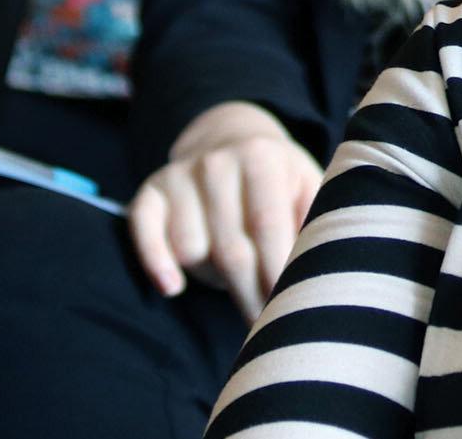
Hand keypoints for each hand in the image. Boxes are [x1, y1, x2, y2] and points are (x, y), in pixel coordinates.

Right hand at [127, 101, 321, 316]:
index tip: (288, 308)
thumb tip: (319, 268)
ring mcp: (179, 176)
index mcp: (260, 156)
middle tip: (267, 323)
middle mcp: (216, 162)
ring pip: (191, 250)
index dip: (276, 272)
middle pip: (230, 248)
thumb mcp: (307, 186)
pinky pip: (143, 232)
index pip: (267, 226)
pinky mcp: (150, 193)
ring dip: (213, 277)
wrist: (230, 139)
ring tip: (237, 277)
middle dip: (250, 293)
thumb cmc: (278, 179)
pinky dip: (155, 262)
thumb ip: (315, 220)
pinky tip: (172, 287)